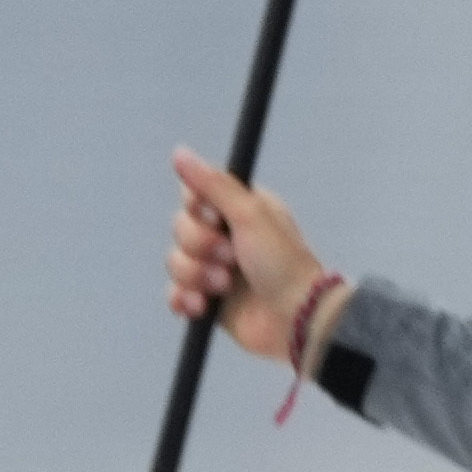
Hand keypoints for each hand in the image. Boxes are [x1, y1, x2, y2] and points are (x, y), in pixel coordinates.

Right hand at [166, 151, 342, 375]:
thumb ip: (213, 184)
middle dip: (201, 247)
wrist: (295, 318)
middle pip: (180, 228)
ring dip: (197, 275)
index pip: (193, 195)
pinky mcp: (207, 301)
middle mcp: (224, 236)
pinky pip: (175, 295)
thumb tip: (179, 153)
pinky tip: (204, 306)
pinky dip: (185, 300)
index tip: (216, 218)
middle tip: (231, 258)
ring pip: (176, 262)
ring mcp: (214, 270)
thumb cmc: (282, 262)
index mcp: (237, 210)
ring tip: (225, 286)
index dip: (197, 209)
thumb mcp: (251, 214)